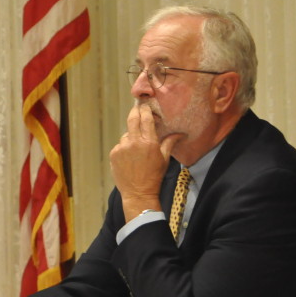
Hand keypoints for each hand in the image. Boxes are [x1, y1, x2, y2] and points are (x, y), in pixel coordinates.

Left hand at [109, 103, 182, 219]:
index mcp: (149, 142)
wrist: (138, 193)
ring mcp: (122, 147)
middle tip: (137, 107)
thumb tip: (181, 133)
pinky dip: (125, 147)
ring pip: (126, 134)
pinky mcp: (114, 153)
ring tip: (137, 149)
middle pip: (132, 119)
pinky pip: (120, 145)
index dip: (145, 109)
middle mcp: (134, 142)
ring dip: (131, 136)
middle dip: (135, 111)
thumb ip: (169, 142)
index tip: (145, 104)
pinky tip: (130, 158)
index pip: (146, 119)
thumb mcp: (164, 159)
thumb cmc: (154, 176)